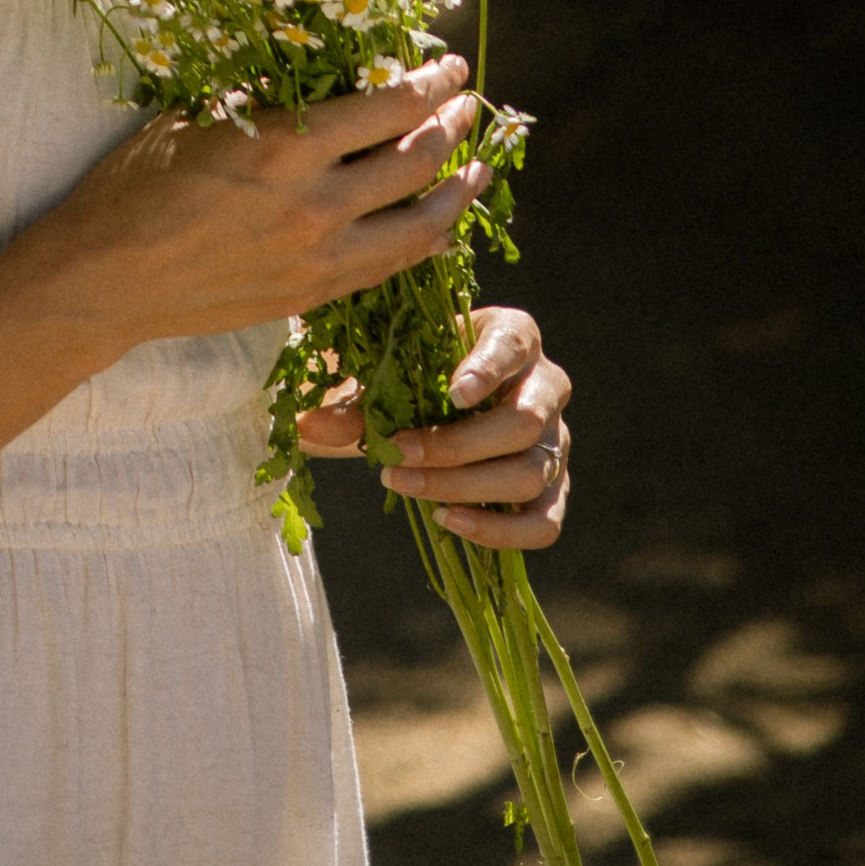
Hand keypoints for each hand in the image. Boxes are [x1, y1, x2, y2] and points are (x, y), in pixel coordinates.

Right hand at [31, 55, 492, 355]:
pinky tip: (438, 227)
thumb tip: (315, 70)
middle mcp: (315, 203)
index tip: (448, 66)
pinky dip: (425, 243)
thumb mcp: (196, 116)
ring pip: (420, 225)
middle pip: (415, 161)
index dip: (429, 85)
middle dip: (451, 128)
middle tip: (466, 105)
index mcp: (284, 145)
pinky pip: (390, 267)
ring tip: (477, 168)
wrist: (107, 277)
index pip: (387, 107)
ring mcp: (320, 258)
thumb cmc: (137, 184)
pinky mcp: (314, 296)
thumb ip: (262, 99)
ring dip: (457, 192)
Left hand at [296, 304, 572, 548]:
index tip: (454, 392)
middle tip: (396, 455)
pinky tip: (447, 520)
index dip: (488, 369)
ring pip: (531, 473)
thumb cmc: (410, 375)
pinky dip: (499, 530)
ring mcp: (556, 440)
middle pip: (523, 422)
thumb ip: (351, 398)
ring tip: (404, 485)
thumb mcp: (382, 374)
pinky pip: (543, 522)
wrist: (429, 404)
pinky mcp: (553, 488)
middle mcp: (546, 386)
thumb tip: (308, 427)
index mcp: (513, 335)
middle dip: (457, 445)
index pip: (513, 345)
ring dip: (464, 487)